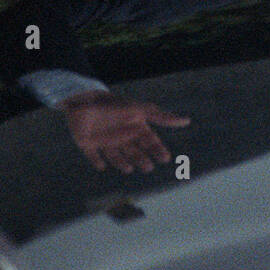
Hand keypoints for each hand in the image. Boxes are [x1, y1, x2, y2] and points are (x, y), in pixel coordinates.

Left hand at [59, 92, 190, 173]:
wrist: (82, 100)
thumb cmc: (114, 105)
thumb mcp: (138, 111)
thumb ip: (160, 117)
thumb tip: (186, 120)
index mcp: (133, 124)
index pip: (149, 140)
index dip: (157, 149)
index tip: (165, 158)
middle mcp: (120, 133)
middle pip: (134, 150)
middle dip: (142, 159)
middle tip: (148, 167)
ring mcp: (104, 138)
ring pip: (116, 155)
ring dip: (123, 163)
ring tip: (129, 168)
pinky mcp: (87, 143)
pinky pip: (93, 155)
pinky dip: (97, 161)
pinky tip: (101, 166)